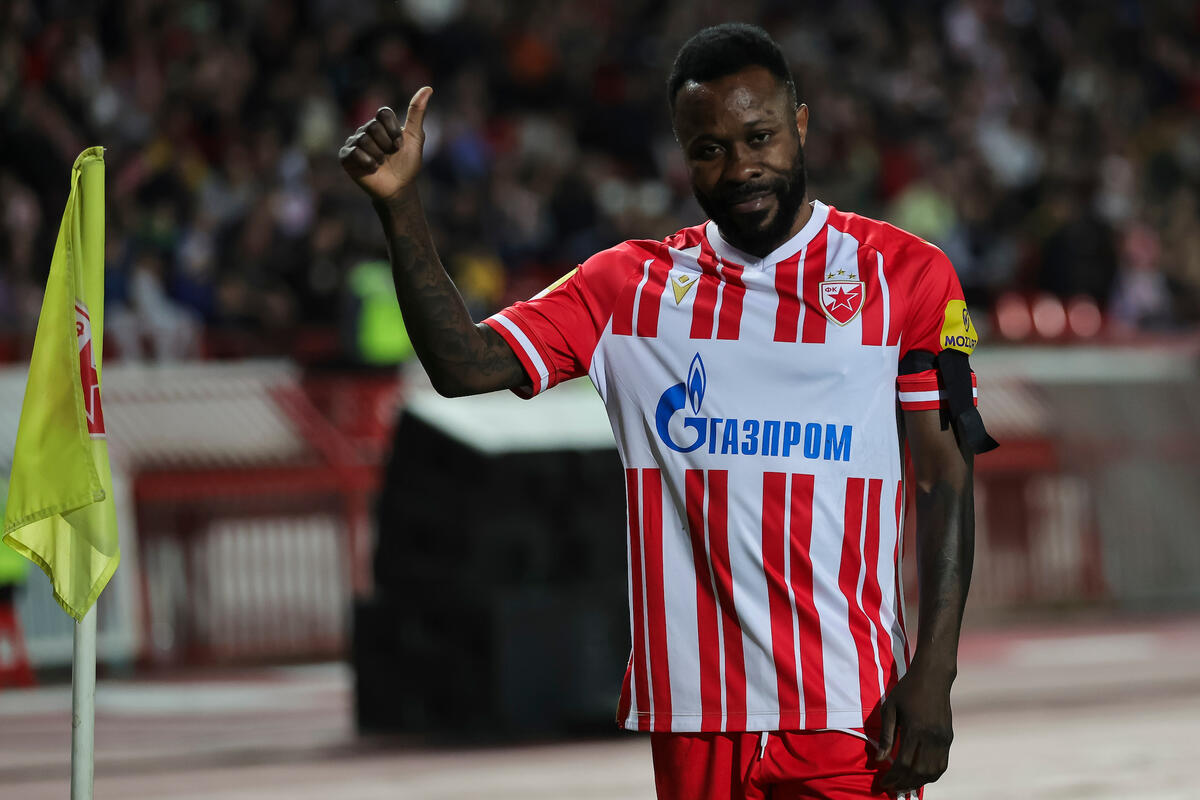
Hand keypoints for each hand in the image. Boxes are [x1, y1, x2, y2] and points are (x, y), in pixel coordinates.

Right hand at [339, 86, 432, 202]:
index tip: (399, 144)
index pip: (383, 113)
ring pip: (364, 140)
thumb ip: (417, 113)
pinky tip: (373, 168)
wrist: (399, 187)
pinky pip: (353, 152)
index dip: (393, 130)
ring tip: (381, 163)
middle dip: (386, 145)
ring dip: (378, 156)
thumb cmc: (407, 163)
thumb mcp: (415, 137)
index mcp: (381, 123)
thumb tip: (428, 88)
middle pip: (373, 127)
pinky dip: (367, 162)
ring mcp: (354, 142)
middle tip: (390, 155)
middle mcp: (365, 130)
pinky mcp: (346, 156)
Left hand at [875, 664, 954, 793]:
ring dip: (919, 782)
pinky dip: (931, 775)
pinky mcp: (949, 738)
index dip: (893, 777)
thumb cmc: (907, 690)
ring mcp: (943, 739)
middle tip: (893, 788)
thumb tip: (880, 759)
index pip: (904, 763)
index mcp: (915, 729)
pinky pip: (942, 764)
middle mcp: (932, 737)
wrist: (933, 676)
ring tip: (905, 785)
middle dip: (905, 783)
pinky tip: (920, 777)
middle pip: (919, 772)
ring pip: (933, 772)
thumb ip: (886, 735)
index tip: (884, 783)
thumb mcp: (890, 709)